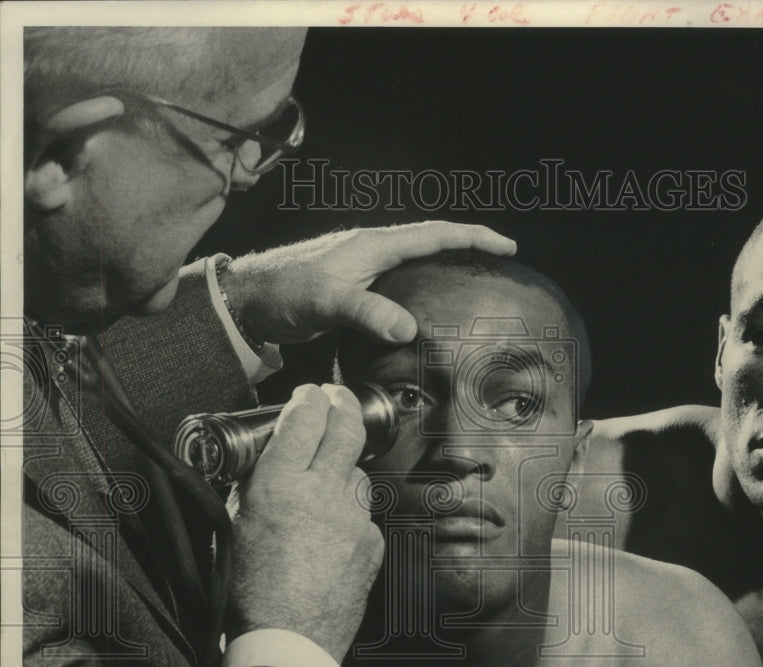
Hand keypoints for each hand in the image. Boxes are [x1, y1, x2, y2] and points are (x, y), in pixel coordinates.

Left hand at [219, 221, 516, 344]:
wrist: (249, 300)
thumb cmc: (284, 292)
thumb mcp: (327, 300)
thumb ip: (367, 312)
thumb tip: (407, 329)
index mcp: (374, 245)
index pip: (435, 234)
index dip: (473, 237)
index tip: (506, 247)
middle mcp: (374, 251)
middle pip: (432, 242)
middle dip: (468, 247)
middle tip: (499, 263)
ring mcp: (366, 269)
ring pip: (418, 262)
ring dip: (447, 266)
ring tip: (475, 283)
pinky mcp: (358, 288)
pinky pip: (403, 282)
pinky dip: (424, 287)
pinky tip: (429, 308)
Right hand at [225, 384, 381, 661]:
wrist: (288, 642)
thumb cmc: (247, 592)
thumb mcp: (232, 528)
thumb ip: (250, 488)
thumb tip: (264, 464)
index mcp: (280, 484)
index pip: (305, 419)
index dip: (310, 398)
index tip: (310, 393)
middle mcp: (323, 492)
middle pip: (347, 428)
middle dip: (342, 403)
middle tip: (336, 397)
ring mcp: (353, 517)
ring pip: (357, 472)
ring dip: (344, 467)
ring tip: (326, 479)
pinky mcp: (372, 541)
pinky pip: (363, 513)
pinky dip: (349, 513)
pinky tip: (331, 531)